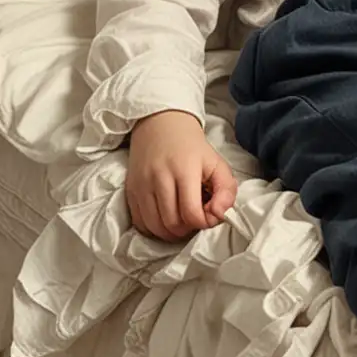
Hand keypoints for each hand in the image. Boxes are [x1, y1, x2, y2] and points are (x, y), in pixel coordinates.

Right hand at [126, 109, 237, 241]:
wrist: (161, 125)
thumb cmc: (192, 148)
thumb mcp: (218, 164)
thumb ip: (227, 191)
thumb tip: (219, 215)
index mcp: (184, 170)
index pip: (191, 214)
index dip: (204, 223)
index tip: (209, 215)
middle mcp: (159, 178)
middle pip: (173, 224)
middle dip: (188, 229)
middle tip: (195, 218)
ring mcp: (141, 185)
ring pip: (155, 227)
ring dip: (171, 232)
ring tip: (181, 220)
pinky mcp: (130, 190)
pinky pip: (140, 223)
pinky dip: (154, 229)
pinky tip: (165, 219)